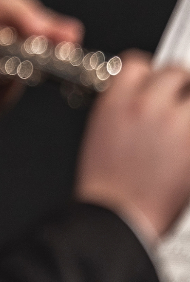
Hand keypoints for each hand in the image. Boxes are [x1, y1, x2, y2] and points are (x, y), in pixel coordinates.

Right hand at [76, 54, 189, 242]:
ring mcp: (177, 123)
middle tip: (181, 101)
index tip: (155, 83)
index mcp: (115, 102)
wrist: (120, 217)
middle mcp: (147, 106)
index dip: (148, 74)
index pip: (137, 64)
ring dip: (189, 105)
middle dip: (179, 85)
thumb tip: (142, 101)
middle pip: (174, 72)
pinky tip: (186, 143)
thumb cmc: (107, 186)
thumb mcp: (101, 135)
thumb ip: (121, 110)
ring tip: (185, 123)